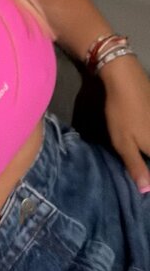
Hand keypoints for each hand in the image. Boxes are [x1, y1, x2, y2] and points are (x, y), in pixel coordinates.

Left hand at [100, 56, 149, 189]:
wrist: (126, 79)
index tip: (148, 183)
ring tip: (144, 157)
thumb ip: (136, 166)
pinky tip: (144, 138)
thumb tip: (147, 191)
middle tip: (144, 168)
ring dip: (149, 152)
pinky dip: (149, 137)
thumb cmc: (122, 114)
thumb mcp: (123, 143)